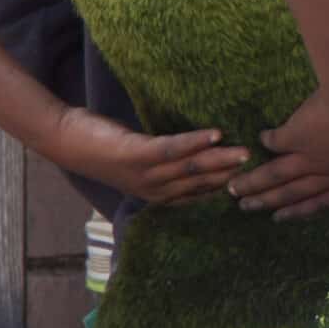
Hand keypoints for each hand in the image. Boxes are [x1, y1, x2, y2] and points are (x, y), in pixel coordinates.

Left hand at [46, 108, 248, 206]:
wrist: (65, 139)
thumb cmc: (104, 147)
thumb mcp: (139, 159)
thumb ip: (167, 159)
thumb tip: (199, 148)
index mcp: (158, 193)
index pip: (199, 193)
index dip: (225, 186)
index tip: (254, 179)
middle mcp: (154, 189)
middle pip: (201, 183)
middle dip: (231, 177)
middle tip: (262, 170)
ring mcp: (145, 174)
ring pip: (191, 169)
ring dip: (220, 161)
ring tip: (246, 153)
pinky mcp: (135, 154)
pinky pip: (171, 149)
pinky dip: (194, 142)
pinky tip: (215, 134)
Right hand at [230, 78, 328, 220]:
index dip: (313, 207)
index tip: (290, 215)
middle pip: (301, 192)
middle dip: (275, 202)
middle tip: (250, 210)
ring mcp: (316, 157)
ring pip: (283, 176)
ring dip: (260, 186)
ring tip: (237, 193)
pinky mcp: (298, 137)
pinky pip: (280, 142)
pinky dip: (269, 145)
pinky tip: (256, 146)